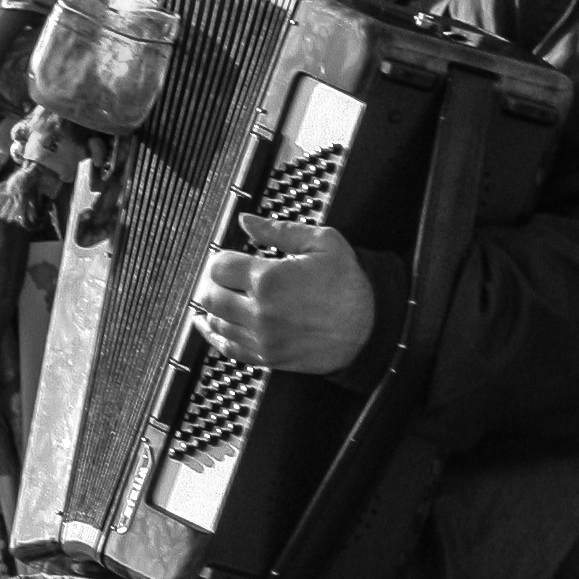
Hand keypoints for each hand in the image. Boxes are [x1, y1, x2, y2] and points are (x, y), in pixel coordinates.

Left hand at [194, 213, 375, 375]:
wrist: (372, 327)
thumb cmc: (350, 285)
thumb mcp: (322, 242)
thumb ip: (278, 231)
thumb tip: (247, 221)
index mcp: (269, 280)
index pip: (219, 268)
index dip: (221, 259)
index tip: (229, 258)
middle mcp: (260, 312)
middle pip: (210, 296)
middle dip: (212, 283)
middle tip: (221, 276)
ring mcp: (262, 338)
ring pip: (215, 322)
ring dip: (210, 307)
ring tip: (215, 296)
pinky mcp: (268, 357)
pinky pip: (227, 348)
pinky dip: (213, 336)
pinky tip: (206, 325)